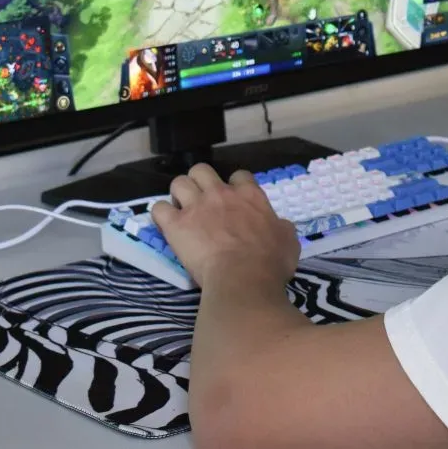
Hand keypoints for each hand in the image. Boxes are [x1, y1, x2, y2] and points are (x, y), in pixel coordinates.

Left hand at [151, 164, 299, 291]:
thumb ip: (281, 227)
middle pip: (202, 170)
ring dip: (179, 195)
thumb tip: (279, 226)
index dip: (234, 185)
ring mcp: (196, 207)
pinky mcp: (176, 225)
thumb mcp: (288, 241)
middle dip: (200, 182)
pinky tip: (167, 225)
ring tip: (182, 211)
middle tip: (203, 202)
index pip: (239, 175)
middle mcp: (221, 194)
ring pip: (179, 182)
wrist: (243, 278)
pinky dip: (161, 215)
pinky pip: (158, 209)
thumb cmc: (270, 262)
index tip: (233, 201)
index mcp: (250, 196)